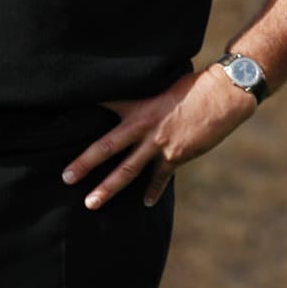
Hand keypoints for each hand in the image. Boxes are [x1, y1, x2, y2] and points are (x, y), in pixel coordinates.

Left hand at [62, 66, 257, 209]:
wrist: (224, 96)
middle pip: (107, 147)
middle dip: (85, 163)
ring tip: (91, 203)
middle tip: (66, 177)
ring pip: (127, 170)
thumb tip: (139, 97)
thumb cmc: (196, 85)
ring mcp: (159, 144)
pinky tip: (146, 202)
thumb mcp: (166, 84)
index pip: (107, 104)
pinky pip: (160, 177)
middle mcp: (145, 126)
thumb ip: (148, 96)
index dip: (86, 106)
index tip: (62, 113)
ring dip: (108, 188)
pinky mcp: (176, 155)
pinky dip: (153, 190)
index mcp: (140, 106)